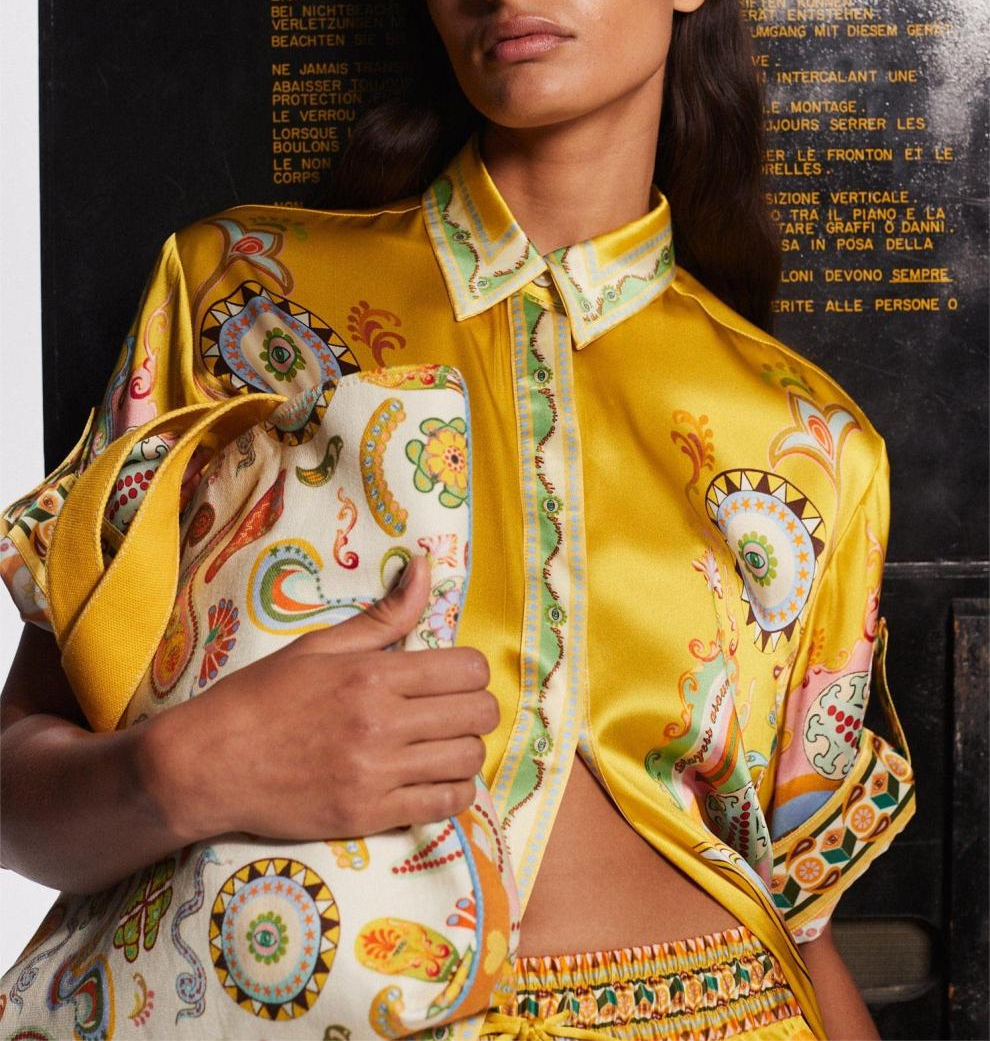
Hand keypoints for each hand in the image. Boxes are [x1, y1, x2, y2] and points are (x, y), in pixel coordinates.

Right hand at [145, 555, 498, 842]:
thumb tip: (426, 568)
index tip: (454, 677)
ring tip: (443, 745)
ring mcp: (376, 774)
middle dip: (477, 709)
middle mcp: (381, 724)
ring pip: (467, 761)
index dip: (471, 671)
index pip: (468, 670)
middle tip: (455, 711)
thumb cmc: (261, 697)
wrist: (208, 764)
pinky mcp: (368, 816)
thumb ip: (384, 615)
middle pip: (478, 715)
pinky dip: (452, 792)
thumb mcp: (319, 645)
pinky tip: (434, 779)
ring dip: (465, 750)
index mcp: (372, 675)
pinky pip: (443, 806)